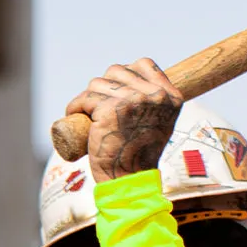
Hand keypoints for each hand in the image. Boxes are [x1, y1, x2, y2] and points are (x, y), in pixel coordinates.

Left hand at [65, 59, 181, 182]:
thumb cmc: (140, 156)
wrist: (131, 182)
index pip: (144, 64)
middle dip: (104, 86)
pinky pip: (85, 98)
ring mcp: (132, 101)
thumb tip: (134, 79)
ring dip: (89, 97)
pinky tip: (76, 115)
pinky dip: (76, 107)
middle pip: (117, 71)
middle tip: (100, 108)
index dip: (126, 74)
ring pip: (98, 83)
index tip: (117, 92)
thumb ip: (154, 101)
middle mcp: (155, 96)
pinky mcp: (110, 110)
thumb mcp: (159, 122)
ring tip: (90, 116)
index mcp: (171, 97)